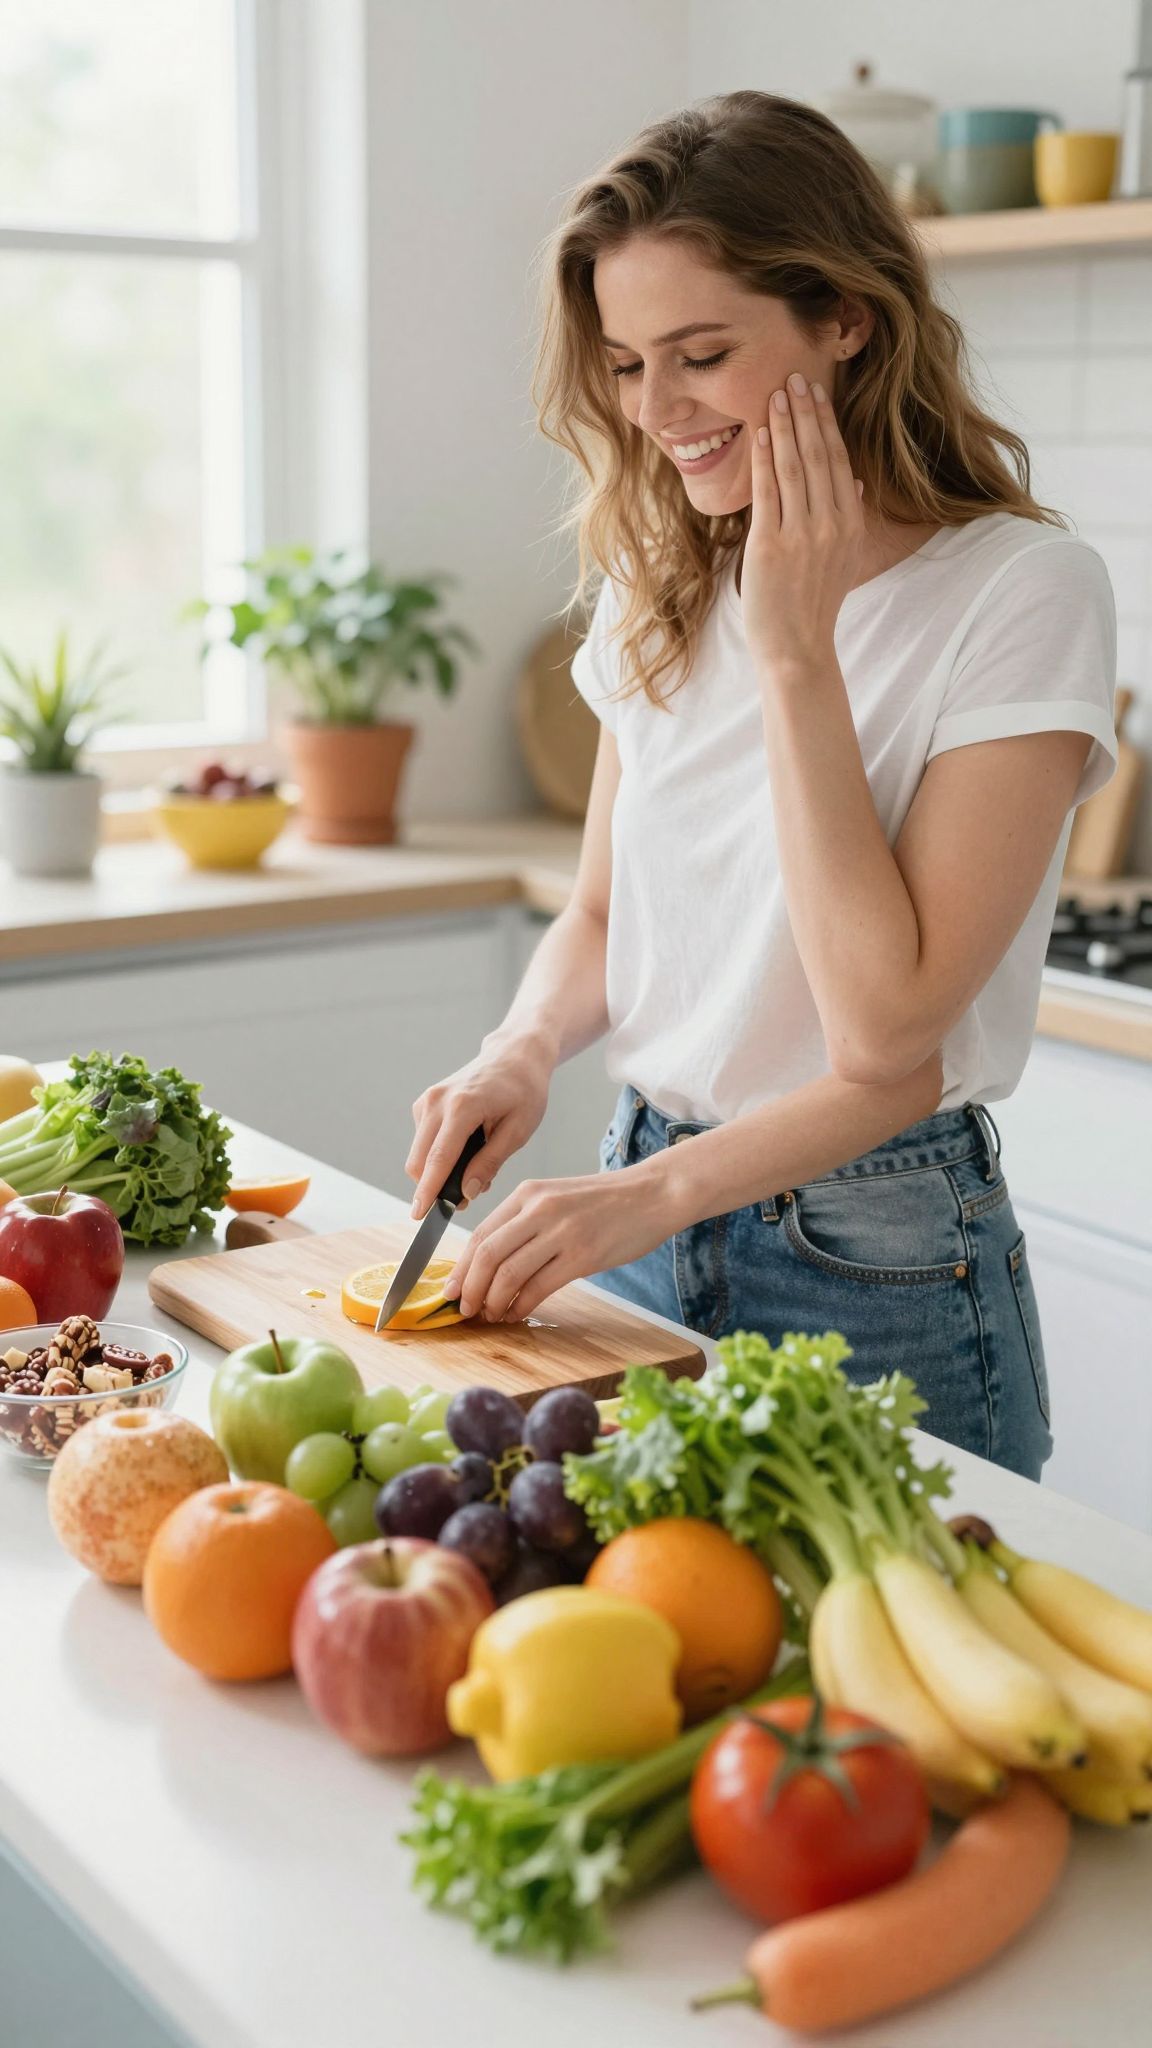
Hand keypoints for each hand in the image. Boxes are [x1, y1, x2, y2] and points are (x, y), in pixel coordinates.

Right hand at [406, 1029, 554, 1219]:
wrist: (514, 1056)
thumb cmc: (524, 1090)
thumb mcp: (518, 1130)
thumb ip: (491, 1163)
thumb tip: (466, 1193)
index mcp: (462, 1106)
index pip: (438, 1158)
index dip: (428, 1191)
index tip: (419, 1216)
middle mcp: (437, 1102)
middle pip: (420, 1160)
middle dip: (434, 1187)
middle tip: (465, 1200)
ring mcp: (427, 1101)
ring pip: (418, 1154)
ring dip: (437, 1173)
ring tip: (474, 1172)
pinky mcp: (424, 1104)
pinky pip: (423, 1142)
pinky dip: (438, 1156)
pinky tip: (466, 1152)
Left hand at [443, 1161, 673, 1322]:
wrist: (653, 1194)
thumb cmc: (606, 1202)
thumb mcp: (556, 1198)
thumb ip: (524, 1222)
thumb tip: (490, 1261)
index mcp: (528, 1193)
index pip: (479, 1233)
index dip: (461, 1267)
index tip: (452, 1289)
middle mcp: (539, 1209)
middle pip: (486, 1254)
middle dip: (469, 1289)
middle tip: (464, 1309)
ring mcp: (561, 1232)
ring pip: (508, 1273)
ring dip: (492, 1301)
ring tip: (490, 1315)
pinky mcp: (583, 1255)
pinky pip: (539, 1287)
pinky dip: (520, 1305)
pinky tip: (516, 1313)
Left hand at [740, 373, 865, 674]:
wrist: (797, 648)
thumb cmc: (814, 605)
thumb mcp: (843, 559)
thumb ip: (848, 517)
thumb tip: (850, 477)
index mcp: (850, 524)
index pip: (839, 461)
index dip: (827, 424)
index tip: (817, 393)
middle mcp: (831, 524)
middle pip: (820, 456)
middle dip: (807, 413)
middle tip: (795, 376)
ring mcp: (802, 535)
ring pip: (795, 467)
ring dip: (786, 426)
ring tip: (777, 393)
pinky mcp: (771, 546)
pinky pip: (768, 492)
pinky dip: (766, 459)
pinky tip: (763, 431)